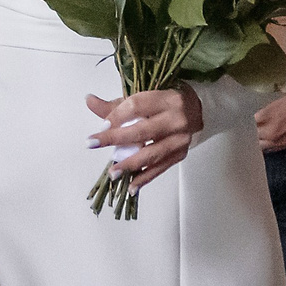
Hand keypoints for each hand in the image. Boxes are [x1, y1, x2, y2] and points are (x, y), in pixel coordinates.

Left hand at [84, 86, 203, 188]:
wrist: (196, 110)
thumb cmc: (165, 104)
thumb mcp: (143, 99)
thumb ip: (115, 105)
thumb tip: (89, 101)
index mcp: (167, 99)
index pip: (137, 106)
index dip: (117, 116)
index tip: (101, 127)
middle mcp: (176, 119)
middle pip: (143, 131)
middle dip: (116, 139)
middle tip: (94, 145)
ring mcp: (180, 138)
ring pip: (152, 153)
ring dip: (130, 165)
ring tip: (112, 173)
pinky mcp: (180, 154)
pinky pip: (160, 168)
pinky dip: (145, 178)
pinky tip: (131, 186)